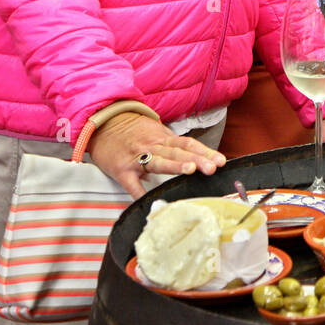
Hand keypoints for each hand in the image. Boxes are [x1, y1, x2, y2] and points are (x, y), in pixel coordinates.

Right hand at [86, 112, 225, 198]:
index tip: (221, 161)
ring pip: (159, 161)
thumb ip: (173, 146)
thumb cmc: (132, 132)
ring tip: (191, 170)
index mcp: (163, 138)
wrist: (103, 123)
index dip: (205, 151)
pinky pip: (132, 184)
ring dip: (175, 166)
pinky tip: (151, 201)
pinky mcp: (122, 170)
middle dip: (196, 159)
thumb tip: (197, 160)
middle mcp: (153, 146)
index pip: (188, 144)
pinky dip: (141, 192)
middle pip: (178, 152)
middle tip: (212, 168)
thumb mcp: (155, 132)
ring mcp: (137, 158)